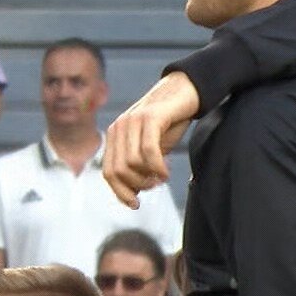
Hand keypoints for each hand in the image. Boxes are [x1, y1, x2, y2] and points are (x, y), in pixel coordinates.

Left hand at [104, 74, 199, 201]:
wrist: (186, 91)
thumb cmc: (170, 122)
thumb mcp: (150, 147)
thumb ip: (138, 165)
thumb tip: (132, 193)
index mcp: (115, 135)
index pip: (109, 172)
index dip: (120, 192)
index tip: (135, 204)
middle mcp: (119, 127)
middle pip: (118, 171)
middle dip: (137, 186)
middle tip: (154, 186)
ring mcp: (133, 121)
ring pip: (132, 164)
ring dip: (149, 177)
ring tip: (162, 176)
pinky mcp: (150, 117)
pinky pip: (148, 151)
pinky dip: (158, 167)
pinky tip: (167, 172)